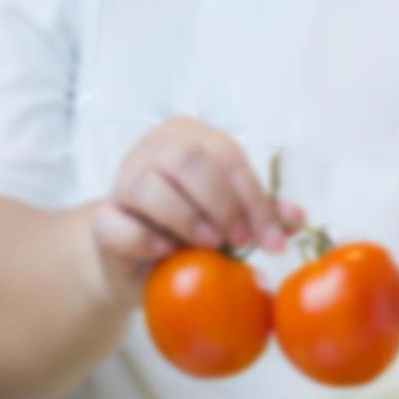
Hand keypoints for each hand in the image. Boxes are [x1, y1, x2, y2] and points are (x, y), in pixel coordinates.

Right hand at [88, 116, 298, 304]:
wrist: (140, 259)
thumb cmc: (192, 228)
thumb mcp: (231, 217)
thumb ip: (260, 213)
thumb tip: (297, 217)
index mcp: (191, 138)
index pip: (229, 157)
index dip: (256, 201)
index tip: (273, 241)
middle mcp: (154, 149)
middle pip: (189, 160)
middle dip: (223, 204)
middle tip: (240, 240)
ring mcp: (122, 180)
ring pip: (150, 185)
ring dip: (187, 219)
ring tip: (209, 245)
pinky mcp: (101, 219)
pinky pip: (118, 224)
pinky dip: (146, 240)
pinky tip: (166, 252)